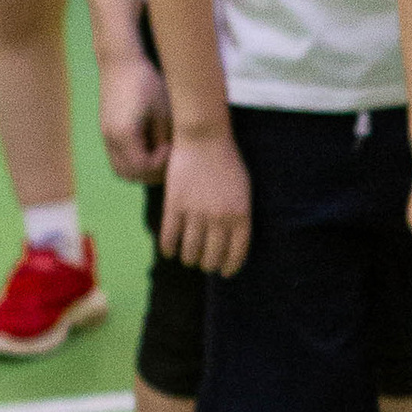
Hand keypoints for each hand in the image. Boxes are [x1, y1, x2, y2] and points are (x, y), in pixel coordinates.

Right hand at [95, 47, 171, 184]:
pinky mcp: (105, 132)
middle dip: (150, 174)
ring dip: (140, 171)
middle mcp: (110, 140)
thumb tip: (171, 160)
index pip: (143, 168)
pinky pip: (117, 159)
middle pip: (129, 175)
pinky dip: (131, 163)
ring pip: (121, 170)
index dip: (160, 165)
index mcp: (125, 135)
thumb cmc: (146, 83)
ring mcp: (105, 137)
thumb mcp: (163, 111)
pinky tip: (148, 149)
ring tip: (158, 158)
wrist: (120, 63)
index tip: (171, 149)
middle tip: (168, 161)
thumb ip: (165, 139)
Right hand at [160, 124, 252, 277]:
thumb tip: (230, 241)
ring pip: (190, 251)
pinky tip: (169, 251)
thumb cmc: (227, 162)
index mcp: (241, 215)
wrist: (204, 138)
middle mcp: (219, 218)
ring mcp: (196, 213)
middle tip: (203, 263)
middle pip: (211, 257)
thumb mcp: (243, 190)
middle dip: (207, 264)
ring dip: (189, 259)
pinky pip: (169, 238)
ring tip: (188, 258)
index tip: (224, 272)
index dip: (229, 267)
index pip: (236, 253)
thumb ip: (239, 215)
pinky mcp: (174, 206)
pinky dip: (168, 248)